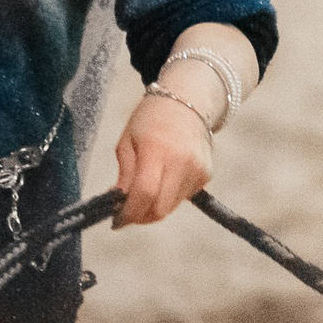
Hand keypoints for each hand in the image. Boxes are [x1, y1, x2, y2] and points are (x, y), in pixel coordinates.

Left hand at [112, 88, 213, 225]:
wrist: (187, 101)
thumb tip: (119, 204)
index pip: (145, 193)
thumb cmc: (149, 119)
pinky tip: (163, 177)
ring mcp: (198, 171)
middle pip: (161, 208)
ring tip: (143, 189)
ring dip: (154, 205)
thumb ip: (125, 175)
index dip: (130, 213)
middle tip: (126, 213)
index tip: (116, 221)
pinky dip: (168, 196)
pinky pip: (182, 197)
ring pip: (172, 206)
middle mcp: (182, 162)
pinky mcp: (206, 176)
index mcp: (157, 150)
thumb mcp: (127, 141)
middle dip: (141, 216)